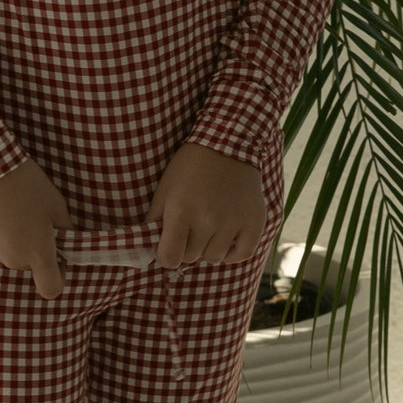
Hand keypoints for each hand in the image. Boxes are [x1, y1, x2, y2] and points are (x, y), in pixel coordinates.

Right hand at [0, 158, 73, 297]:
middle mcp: (13, 260)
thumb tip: (65, 242)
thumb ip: (65, 230)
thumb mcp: (57, 205)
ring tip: (6, 212)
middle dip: (30, 248)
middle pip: (26, 264)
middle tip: (28, 219)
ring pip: (5, 254)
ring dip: (8, 241)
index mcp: (38, 253)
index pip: (51, 289)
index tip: (56, 260)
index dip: (56, 277)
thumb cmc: (27, 184)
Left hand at [148, 143, 267, 269]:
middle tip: (190, 228)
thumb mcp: (165, 188)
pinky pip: (242, 254)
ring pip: (215, 257)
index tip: (168, 247)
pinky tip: (226, 239)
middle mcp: (208, 220)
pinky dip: (232, 252)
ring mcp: (233, 222)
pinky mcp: (254, 221)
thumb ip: (154, 219)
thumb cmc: (190, 166)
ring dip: (208, 248)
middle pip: (192, 257)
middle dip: (187, 247)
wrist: (228, 143)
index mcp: (181, 211)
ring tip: (209, 228)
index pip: (170, 258)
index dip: (166, 256)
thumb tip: (148, 246)